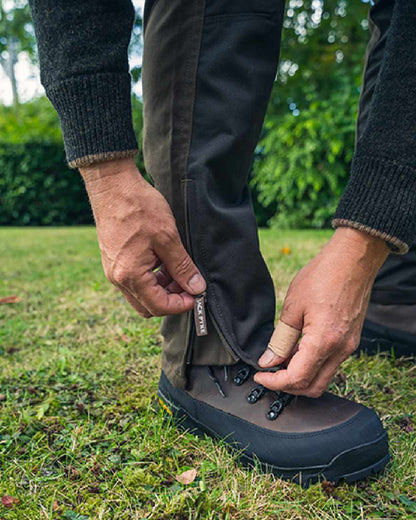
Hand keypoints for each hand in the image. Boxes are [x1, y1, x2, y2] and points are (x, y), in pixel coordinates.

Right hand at [79, 158, 205, 317]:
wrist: (112, 185)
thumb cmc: (139, 207)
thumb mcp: (168, 237)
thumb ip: (183, 267)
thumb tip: (196, 288)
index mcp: (130, 275)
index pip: (158, 306)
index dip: (180, 305)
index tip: (196, 295)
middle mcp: (118, 278)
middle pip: (147, 306)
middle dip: (171, 300)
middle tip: (188, 284)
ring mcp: (113, 270)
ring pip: (141, 294)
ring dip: (161, 289)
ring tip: (178, 269)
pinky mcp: (114, 261)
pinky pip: (134, 281)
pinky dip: (151, 278)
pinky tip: (164, 261)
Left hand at [254, 228, 388, 396]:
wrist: (353, 259)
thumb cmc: (323, 276)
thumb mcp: (293, 307)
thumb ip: (280, 339)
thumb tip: (268, 360)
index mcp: (324, 341)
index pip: (297, 378)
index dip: (275, 382)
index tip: (260, 375)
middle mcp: (340, 349)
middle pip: (313, 387)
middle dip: (288, 385)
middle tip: (268, 373)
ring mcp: (349, 346)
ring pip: (323, 378)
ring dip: (300, 375)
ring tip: (280, 360)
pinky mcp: (351, 340)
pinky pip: (330, 363)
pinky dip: (312, 364)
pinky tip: (296, 350)